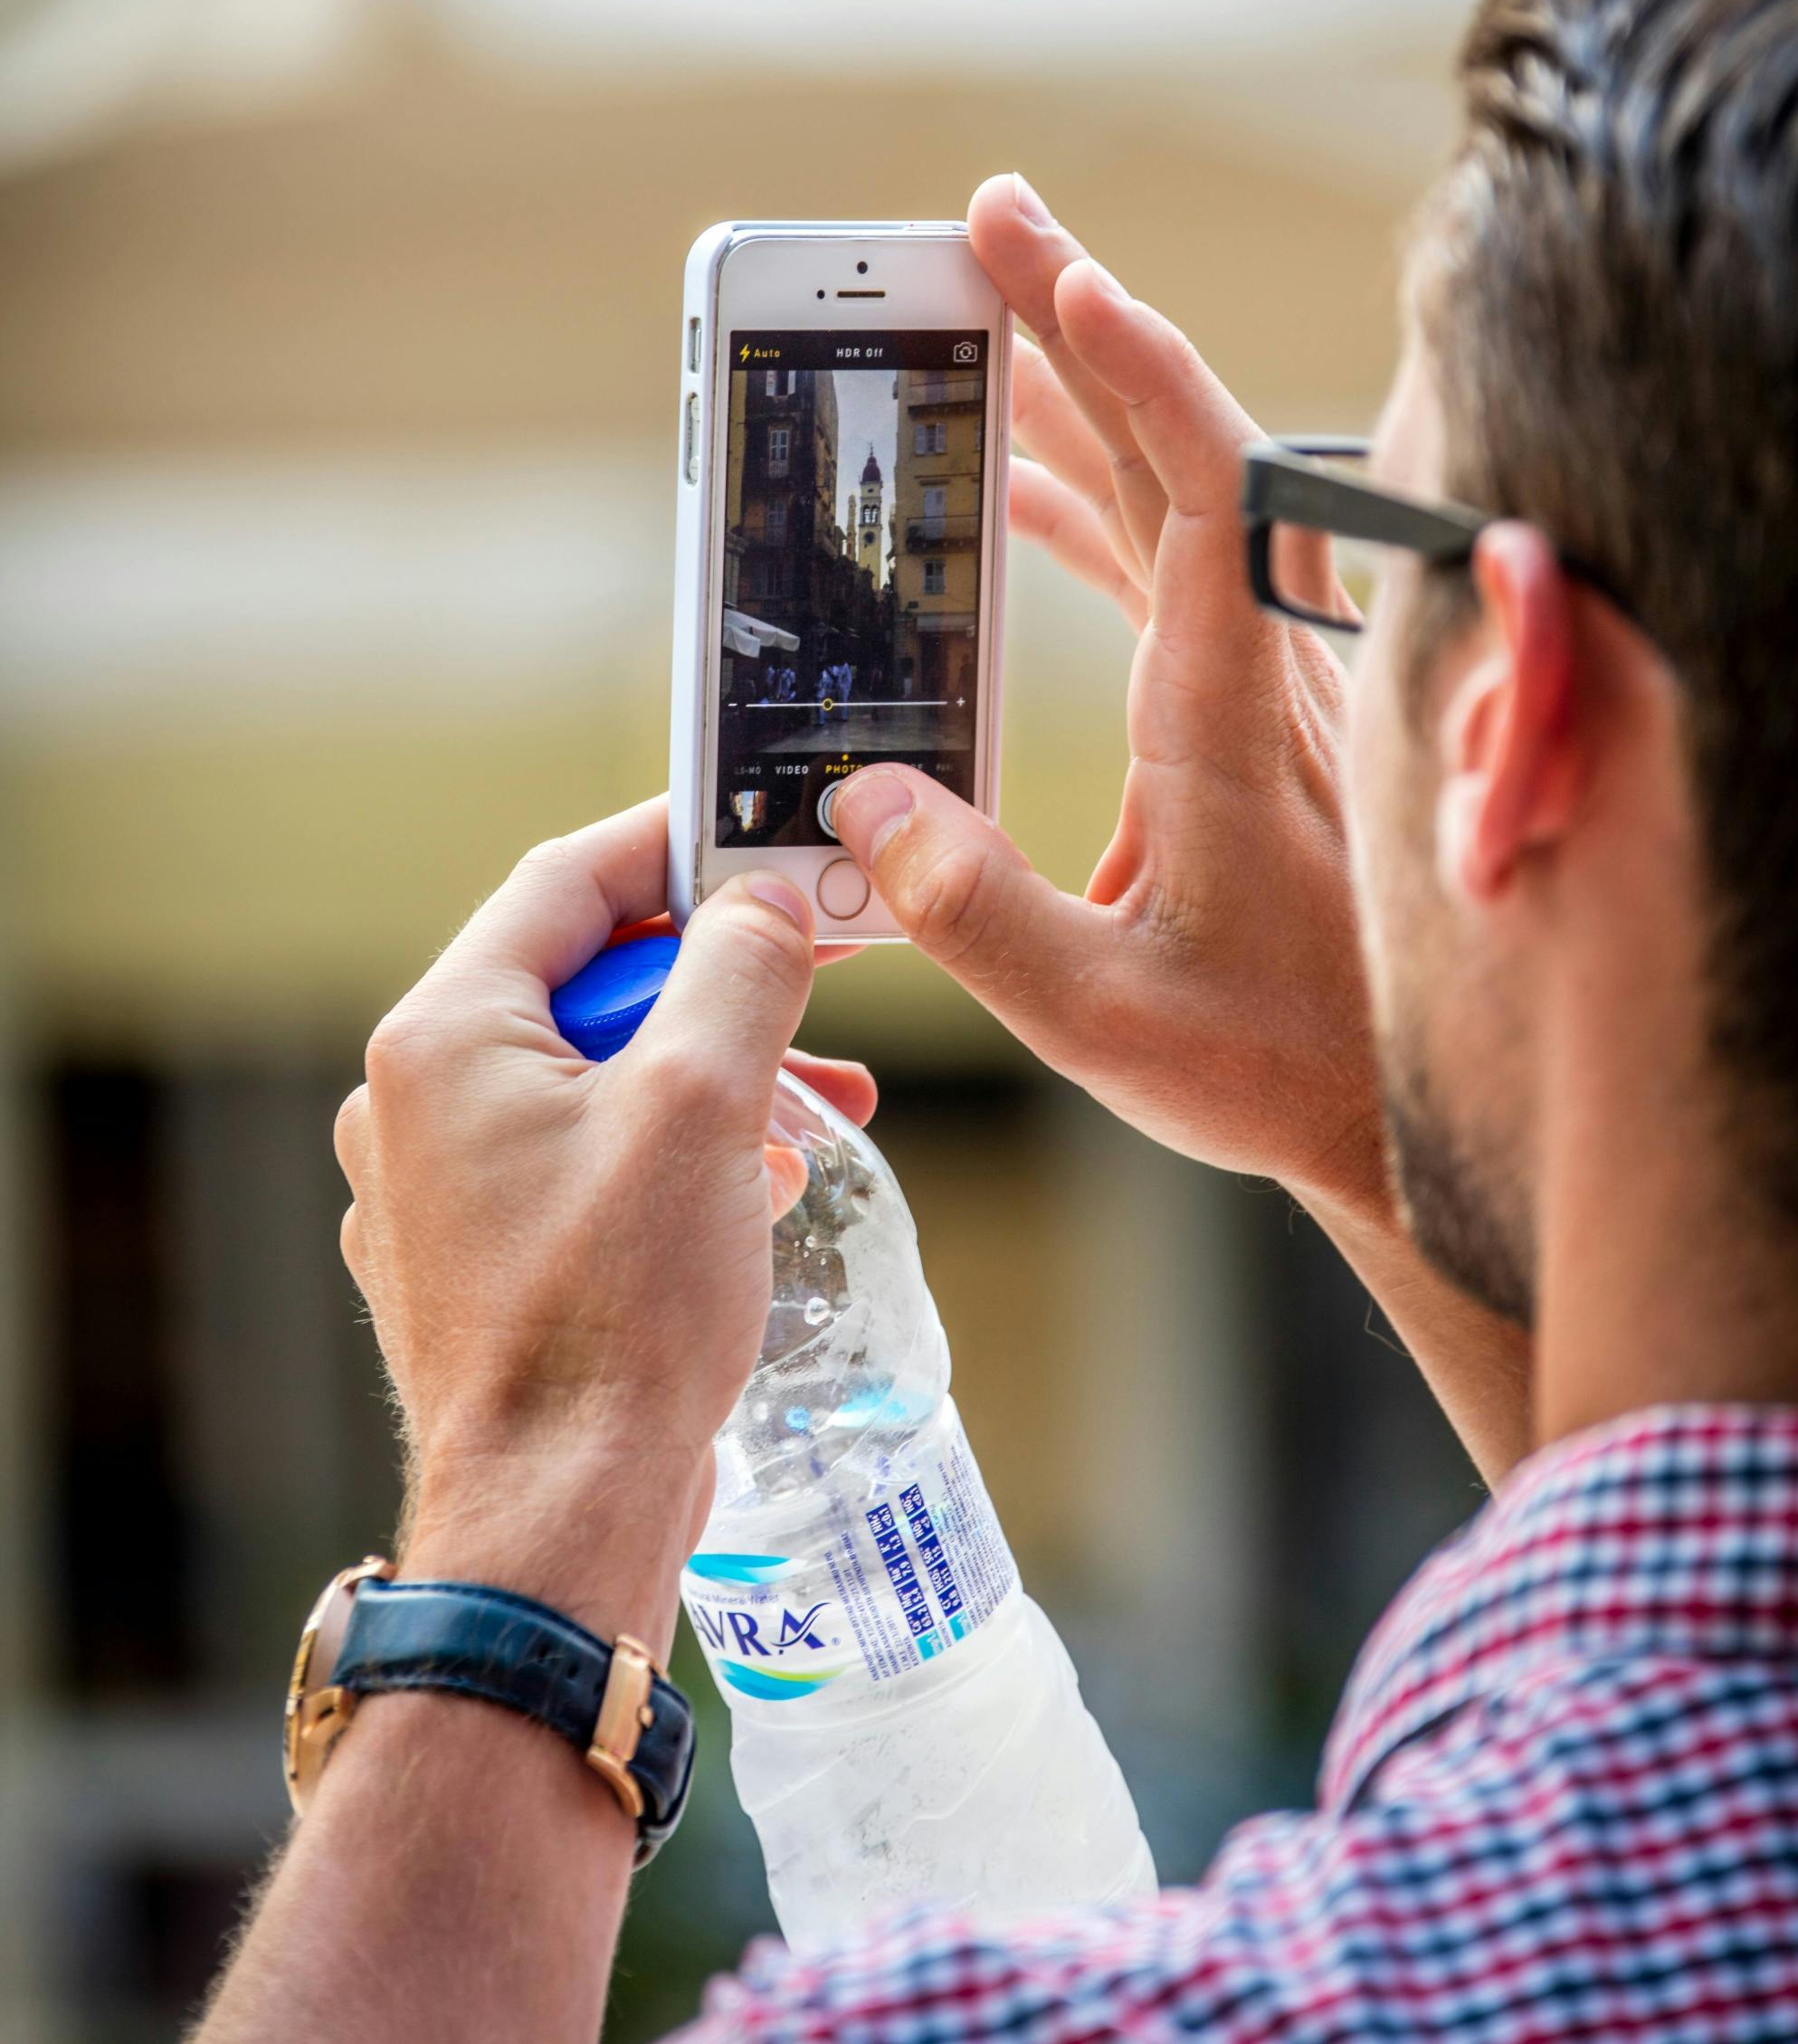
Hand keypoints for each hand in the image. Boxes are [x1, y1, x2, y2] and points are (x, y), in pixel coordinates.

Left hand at [334, 800, 829, 1623]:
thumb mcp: (703, 1103)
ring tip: (817, 1116)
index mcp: (443, 1038)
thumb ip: (740, 970)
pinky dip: (668, 1152)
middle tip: (823, 990)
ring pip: (592, 1078)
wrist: (558, 1522)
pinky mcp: (476, 1264)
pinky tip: (751, 1191)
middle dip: (719, 986)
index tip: (765, 835)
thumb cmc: (617, 1316)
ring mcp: (436, 1191)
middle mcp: (414, 1103)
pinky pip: (578, 1161)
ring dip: (711, 1076)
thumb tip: (764, 902)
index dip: (676, 845)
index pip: (567, 881)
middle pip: (587, 983)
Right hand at [832, 173, 1382, 1207]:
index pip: (1197, 491)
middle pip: (1173, 448)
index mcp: (1232, 711)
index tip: (1061, 273)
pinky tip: (1009, 493)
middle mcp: (1257, 665)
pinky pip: (1161, 565)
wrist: (1395, 1102)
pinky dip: (1083, 504)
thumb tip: (862, 801)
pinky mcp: (1243, 705)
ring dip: (1076, 399)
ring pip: (1168, 496)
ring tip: (975, 315)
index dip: (1135, 369)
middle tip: (985, 220)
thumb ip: (977, 913)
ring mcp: (1256, 676)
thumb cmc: (1277, 1062)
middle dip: (1076, 322)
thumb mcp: (1104, 1019)